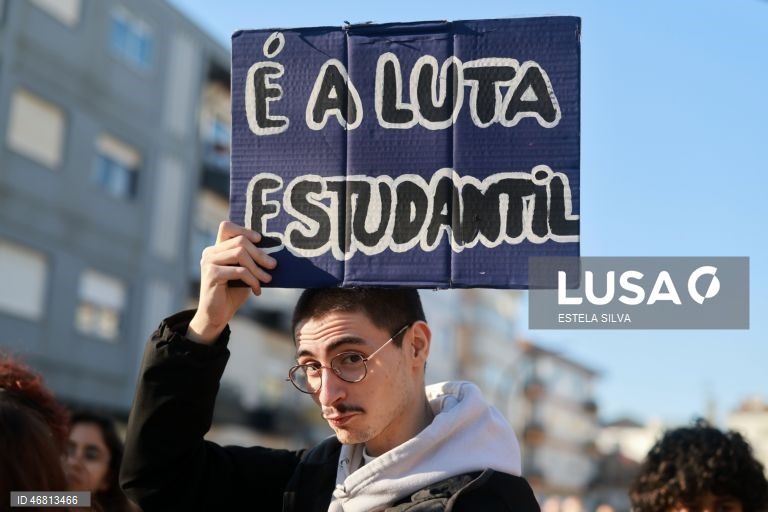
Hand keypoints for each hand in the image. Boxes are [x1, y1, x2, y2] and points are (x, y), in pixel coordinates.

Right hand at [187, 221, 276, 343]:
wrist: (217, 315)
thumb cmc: (232, 292)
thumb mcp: (244, 272)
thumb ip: (249, 259)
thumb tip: (272, 251)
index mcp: (217, 248)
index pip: (227, 227)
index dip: (244, 229)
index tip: (260, 240)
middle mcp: (210, 252)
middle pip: (239, 241)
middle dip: (260, 254)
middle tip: (273, 265)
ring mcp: (209, 262)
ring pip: (240, 254)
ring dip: (258, 268)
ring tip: (267, 279)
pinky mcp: (212, 274)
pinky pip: (239, 271)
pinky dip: (252, 280)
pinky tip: (257, 290)